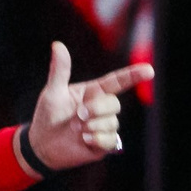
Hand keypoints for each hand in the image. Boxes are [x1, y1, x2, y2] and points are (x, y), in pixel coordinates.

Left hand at [26, 42, 146, 170]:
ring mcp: (104, 127)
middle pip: (115, 104)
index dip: (133, 75)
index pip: (117, 82)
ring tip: (76, 129)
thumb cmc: (48, 115)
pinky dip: (97, 139)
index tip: (149, 70)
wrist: (42, 145)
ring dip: (92, 126)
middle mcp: (102, 109)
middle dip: (97, 109)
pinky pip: (111, 140)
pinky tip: (84, 140)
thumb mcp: (53, 92)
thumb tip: (57, 45)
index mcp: (93, 92)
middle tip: (78, 115)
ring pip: (112, 123)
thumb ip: (60, 70)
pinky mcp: (103, 145)